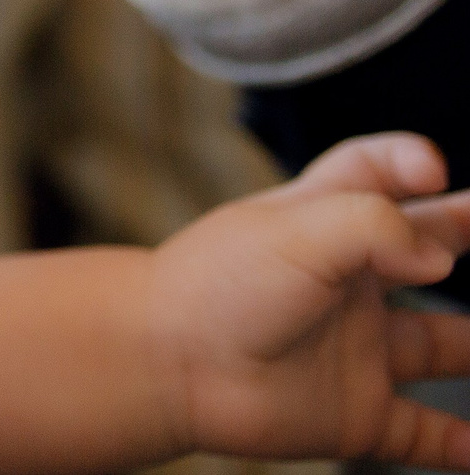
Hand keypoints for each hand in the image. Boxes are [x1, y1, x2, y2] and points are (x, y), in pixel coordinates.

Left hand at [151, 133, 469, 465]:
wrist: (165, 362)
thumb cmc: (219, 284)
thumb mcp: (297, 229)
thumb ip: (376, 225)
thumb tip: (440, 257)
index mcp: (321, 224)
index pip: (370, 173)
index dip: (405, 160)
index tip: (433, 167)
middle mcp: (345, 284)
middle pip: (424, 249)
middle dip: (465, 231)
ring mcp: (354, 349)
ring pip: (440, 346)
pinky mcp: (355, 414)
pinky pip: (423, 435)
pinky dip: (460, 447)